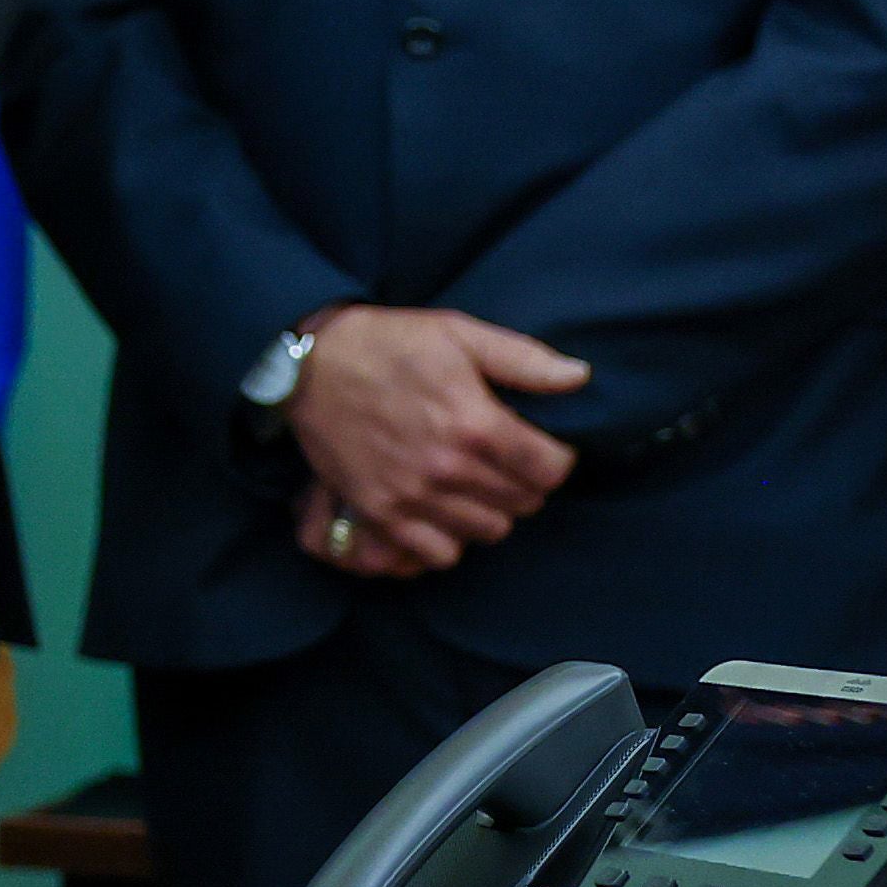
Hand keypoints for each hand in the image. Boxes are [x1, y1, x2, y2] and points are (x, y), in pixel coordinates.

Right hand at [284, 303, 584, 573]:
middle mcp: (448, 467)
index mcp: (475, 423)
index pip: (551, 470)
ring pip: (489, 530)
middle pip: (524, 502)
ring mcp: (413, 495)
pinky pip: (440, 554)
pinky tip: (444, 510)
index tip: (540, 447)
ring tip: (475, 485)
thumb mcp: (458, 333)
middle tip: (505, 461)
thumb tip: (580, 378)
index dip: (555, 458)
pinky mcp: (381, 512)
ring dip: (492, 510)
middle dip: (525, 482)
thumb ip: (523, 359)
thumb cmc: (386, 343)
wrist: (306, 364)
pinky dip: (450, 539)